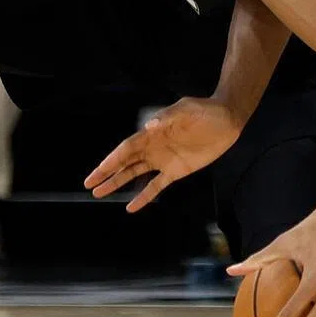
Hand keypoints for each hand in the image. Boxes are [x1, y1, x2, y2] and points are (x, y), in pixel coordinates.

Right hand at [84, 96, 243, 211]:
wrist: (226, 119)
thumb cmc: (204, 110)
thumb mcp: (186, 109)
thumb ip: (168, 117)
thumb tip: (149, 126)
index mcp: (152, 132)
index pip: (127, 148)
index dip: (112, 160)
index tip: (98, 171)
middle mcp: (153, 147)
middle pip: (125, 162)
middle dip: (107, 173)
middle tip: (90, 184)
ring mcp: (163, 160)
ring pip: (135, 174)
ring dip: (118, 183)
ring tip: (100, 193)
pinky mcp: (176, 171)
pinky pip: (156, 186)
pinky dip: (143, 196)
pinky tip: (131, 207)